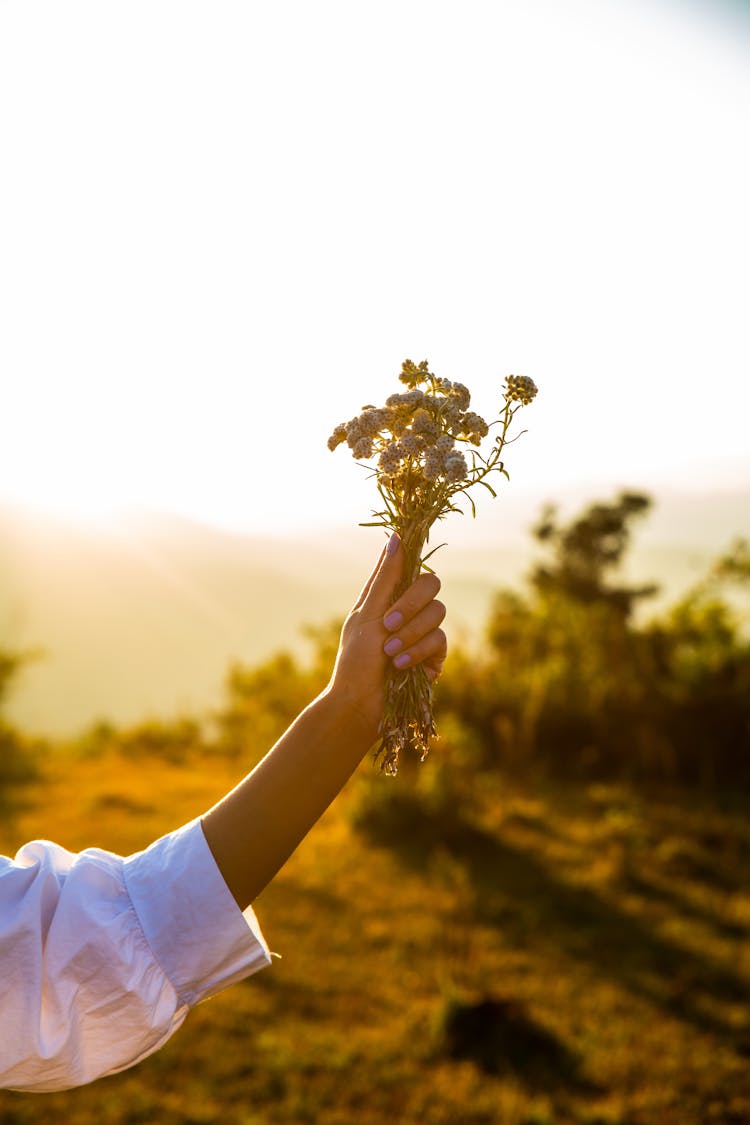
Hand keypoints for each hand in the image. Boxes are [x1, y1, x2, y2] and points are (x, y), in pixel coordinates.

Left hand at [329, 533, 446, 736]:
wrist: (362, 703)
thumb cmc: (355, 659)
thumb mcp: (367, 614)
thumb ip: (385, 578)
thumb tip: (396, 536)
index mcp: (386, 595)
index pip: (406, 565)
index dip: (410, 557)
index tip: (411, 544)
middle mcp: (407, 609)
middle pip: (430, 584)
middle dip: (411, 603)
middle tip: (389, 623)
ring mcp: (422, 632)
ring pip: (438, 611)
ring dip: (411, 632)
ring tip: (390, 652)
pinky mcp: (434, 655)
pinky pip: (440, 639)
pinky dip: (418, 651)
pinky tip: (401, 665)